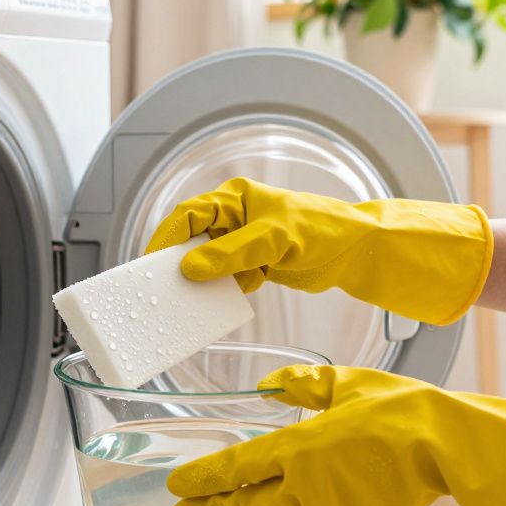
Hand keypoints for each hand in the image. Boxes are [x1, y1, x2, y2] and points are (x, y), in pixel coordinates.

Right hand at [144, 177, 492, 324]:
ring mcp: (243, 243)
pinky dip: (221, 293)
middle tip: (161, 287)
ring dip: (200, 282)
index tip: (149, 263)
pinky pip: (226, 280)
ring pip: (207, 263)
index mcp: (235, 198)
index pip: (187, 214)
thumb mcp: (273, 239)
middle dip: (177, 263)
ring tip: (186, 303)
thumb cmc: (321, 229)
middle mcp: (234, 218)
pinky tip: (217, 307)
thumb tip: (191, 268)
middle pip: (192, 240)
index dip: (165, 238)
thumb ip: (231, 254)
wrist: (356, 251)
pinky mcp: (254, 266)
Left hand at [167, 365, 505, 505]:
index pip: (234, 468)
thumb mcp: (345, 381)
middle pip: (241, 505)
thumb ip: (302, 383)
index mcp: (298, 446)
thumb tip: (272, 383)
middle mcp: (305, 484)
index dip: (201, 480)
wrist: (445, 445)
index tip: (178, 486)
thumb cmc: (401, 409)